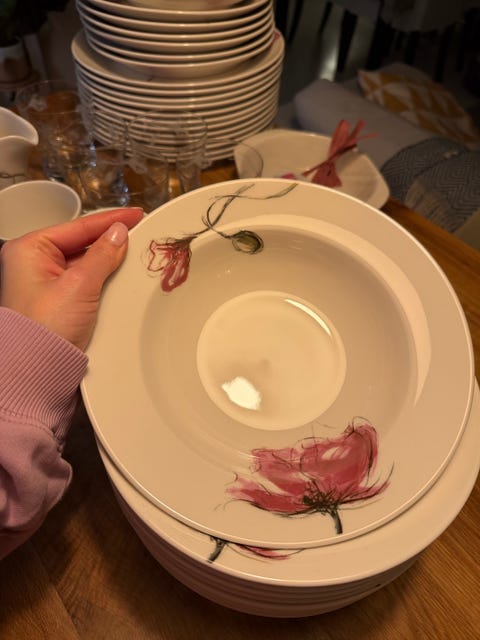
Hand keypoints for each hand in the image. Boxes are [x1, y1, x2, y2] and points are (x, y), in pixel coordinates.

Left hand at [0, 208, 143, 349]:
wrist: (35, 371)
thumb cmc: (44, 330)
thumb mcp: (79, 286)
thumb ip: (102, 256)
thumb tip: (119, 234)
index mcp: (29, 250)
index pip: (78, 226)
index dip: (109, 220)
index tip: (135, 215)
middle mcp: (33, 263)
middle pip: (81, 243)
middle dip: (110, 241)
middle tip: (139, 234)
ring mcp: (44, 284)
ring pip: (84, 263)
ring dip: (107, 262)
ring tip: (133, 255)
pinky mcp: (56, 302)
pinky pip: (83, 282)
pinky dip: (101, 279)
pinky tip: (118, 278)